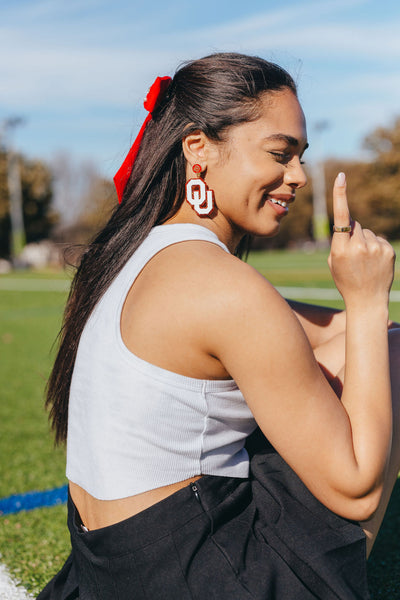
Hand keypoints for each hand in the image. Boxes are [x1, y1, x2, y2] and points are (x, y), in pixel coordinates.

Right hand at [328, 173, 394, 308]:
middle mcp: (359, 246)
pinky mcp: (388, 251)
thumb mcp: (334, 261)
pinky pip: (379, 240)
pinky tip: (375, 263)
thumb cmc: (346, 281)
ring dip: (365, 242)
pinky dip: (376, 248)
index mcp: (340, 249)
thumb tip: (352, 224)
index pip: (341, 216)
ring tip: (365, 262)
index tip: (341, 176)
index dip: (341, 194)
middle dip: (352, 235)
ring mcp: (376, 248)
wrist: (367, 301)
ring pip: (367, 232)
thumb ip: (339, 240)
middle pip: (355, 226)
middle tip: (353, 256)